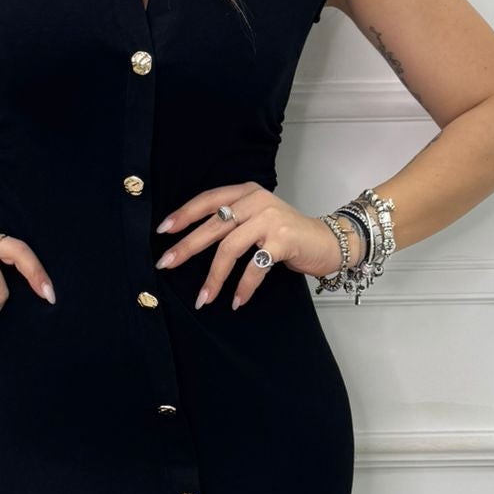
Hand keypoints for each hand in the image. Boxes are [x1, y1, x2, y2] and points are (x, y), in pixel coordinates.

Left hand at [154, 183, 353, 307]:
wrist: (329, 241)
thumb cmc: (288, 234)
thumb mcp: (258, 218)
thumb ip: (232, 222)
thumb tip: (192, 243)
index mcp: (246, 192)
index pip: (208, 200)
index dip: (184, 214)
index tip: (163, 231)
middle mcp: (256, 200)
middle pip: (213, 225)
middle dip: (187, 247)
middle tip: (166, 264)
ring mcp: (271, 219)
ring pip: (230, 247)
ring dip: (214, 276)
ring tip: (203, 298)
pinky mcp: (284, 239)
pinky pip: (255, 266)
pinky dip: (243, 286)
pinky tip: (236, 300)